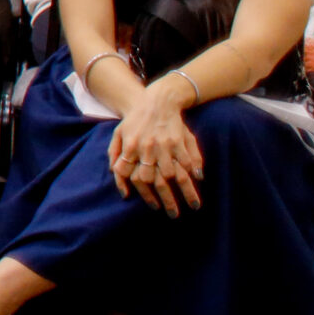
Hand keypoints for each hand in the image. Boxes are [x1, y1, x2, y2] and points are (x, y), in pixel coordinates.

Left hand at [108, 87, 204, 216]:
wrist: (155, 100)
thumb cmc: (134, 121)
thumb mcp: (118, 135)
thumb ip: (114, 158)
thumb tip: (119, 184)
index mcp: (131, 148)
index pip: (136, 177)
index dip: (145, 194)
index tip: (154, 206)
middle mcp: (148, 149)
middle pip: (157, 180)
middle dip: (167, 199)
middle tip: (174, 214)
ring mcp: (165, 145)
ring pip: (176, 174)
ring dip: (186, 191)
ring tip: (194, 205)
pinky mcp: (180, 141)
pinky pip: (188, 160)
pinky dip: (194, 172)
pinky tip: (199, 181)